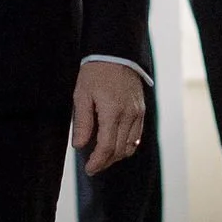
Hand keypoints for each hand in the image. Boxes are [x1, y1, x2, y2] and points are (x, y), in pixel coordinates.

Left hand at [73, 58, 145, 175]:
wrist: (116, 53)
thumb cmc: (95, 72)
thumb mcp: (82, 94)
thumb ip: (82, 122)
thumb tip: (79, 146)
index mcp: (112, 112)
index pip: (106, 146)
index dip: (97, 161)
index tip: (88, 169)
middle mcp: (129, 115)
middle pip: (119, 150)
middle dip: (105, 162)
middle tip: (93, 167)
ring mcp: (138, 114)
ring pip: (130, 146)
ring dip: (116, 156)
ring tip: (103, 158)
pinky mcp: (141, 111)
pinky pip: (136, 136)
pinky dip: (126, 145)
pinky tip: (116, 146)